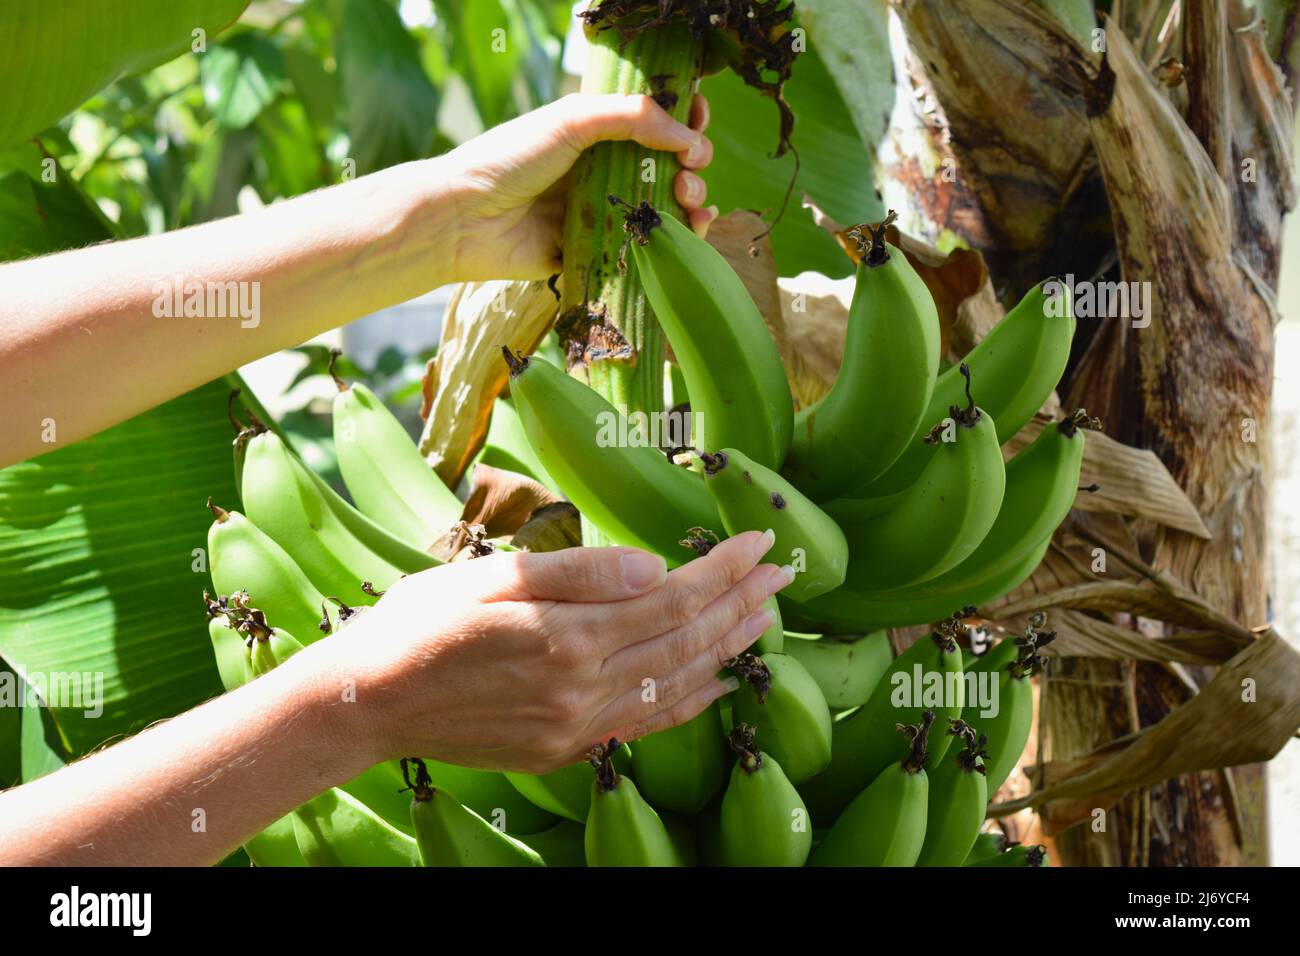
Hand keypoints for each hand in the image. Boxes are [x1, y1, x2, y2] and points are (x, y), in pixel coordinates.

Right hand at [314, 531, 789, 773]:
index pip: (670, 598)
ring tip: (765, 618)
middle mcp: (581, 687)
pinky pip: (643, 725)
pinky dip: (687, 702)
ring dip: (726, 648)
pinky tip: (717, 683)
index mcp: (566, 636)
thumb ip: (579, 572)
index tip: (758, 544)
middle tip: (782, 574)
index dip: (721, 572)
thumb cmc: (421, 622)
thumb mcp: (493, 575)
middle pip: (683, 641)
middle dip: (739, 604)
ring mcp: (575, 724)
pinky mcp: (564, 748)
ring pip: (674, 683)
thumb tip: (656, 567)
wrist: (370, 701)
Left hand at [441, 92, 715, 281]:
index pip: (655, 122)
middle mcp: (603, 170)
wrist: (465, 219)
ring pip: (665, 207)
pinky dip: (675, 239)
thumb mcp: (571, 120)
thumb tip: (689, 135)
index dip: (684, 120)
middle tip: (690, 171)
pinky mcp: (598, 252)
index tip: (699, 122)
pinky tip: (689, 231)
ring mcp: (603, 212)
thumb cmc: (511, 159)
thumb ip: (632, 118)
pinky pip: (645, 248)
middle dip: (693, 164)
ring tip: (689, 198)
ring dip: (692, 200)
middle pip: (669, 165)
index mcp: (597, 132)